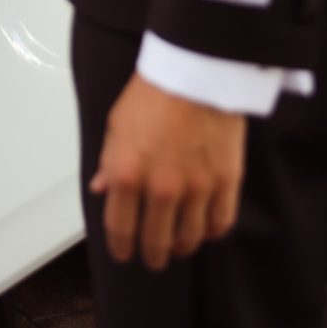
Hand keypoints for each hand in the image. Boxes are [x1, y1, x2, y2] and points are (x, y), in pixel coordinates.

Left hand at [91, 73, 245, 268]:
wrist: (196, 69)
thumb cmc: (155, 91)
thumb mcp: (117, 124)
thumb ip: (109, 161)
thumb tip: (101, 188)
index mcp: (126, 173)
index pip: (120, 228)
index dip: (121, 247)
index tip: (124, 253)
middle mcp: (160, 188)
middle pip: (156, 241)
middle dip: (153, 255)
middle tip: (154, 257)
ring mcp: (196, 188)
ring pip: (189, 239)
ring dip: (182, 247)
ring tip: (179, 245)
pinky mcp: (226, 182)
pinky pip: (219, 223)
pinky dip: (211, 231)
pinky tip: (205, 228)